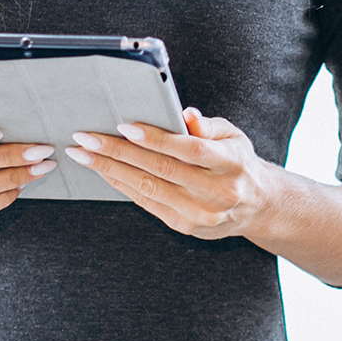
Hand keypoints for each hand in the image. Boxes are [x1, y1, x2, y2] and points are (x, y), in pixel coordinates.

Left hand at [67, 108, 278, 239]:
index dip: (155, 139)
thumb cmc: (238, 162)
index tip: (123, 126)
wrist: (257, 205)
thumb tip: (186, 114)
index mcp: (231, 164)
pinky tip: (105, 171)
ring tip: (84, 154)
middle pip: (161, 169)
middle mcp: (217, 192)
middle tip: (86, 138)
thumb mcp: (234, 136)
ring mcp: (200, 213)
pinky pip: (147, 203)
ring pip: (148, 188)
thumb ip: (210, 126)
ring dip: (111, 169)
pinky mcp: (185, 226)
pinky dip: (123, 185)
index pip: (188, 149)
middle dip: (118, 152)